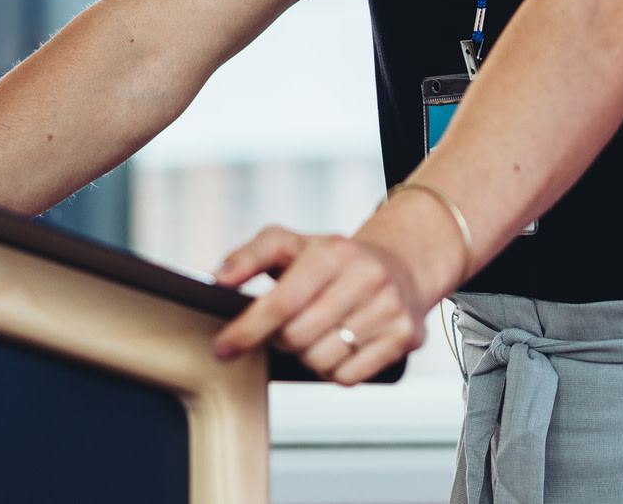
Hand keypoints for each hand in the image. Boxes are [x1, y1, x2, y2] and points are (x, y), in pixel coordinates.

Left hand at [209, 226, 429, 384]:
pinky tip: (341, 346)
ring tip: (317, 334)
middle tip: (287, 328)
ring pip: (321, 361)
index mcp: (333, 251)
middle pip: (297, 338)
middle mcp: (367, 276)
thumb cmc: (334, 260)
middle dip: (281, 340)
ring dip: (308, 357)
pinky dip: (335, 370)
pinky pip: (349, 377)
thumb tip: (217, 278)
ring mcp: (390, 307)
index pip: (282, 301)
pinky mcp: (405, 336)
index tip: (223, 348)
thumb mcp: (291, 244)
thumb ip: (250, 256)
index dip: (247, 329)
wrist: (400, 266)